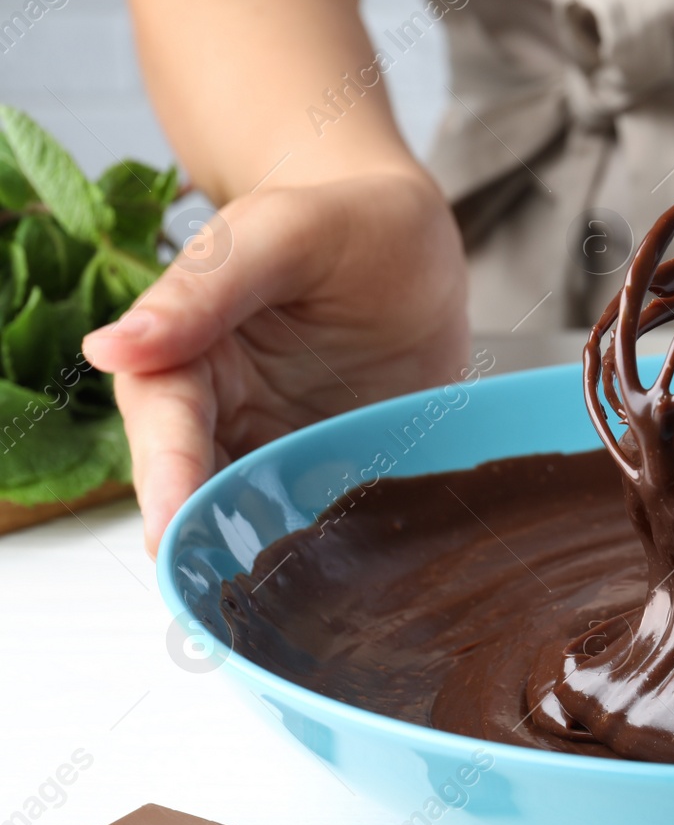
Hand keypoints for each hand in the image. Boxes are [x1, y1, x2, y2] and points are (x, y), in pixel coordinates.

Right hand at [83, 168, 468, 555]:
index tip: (166, 522)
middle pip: (197, 487)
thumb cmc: (339, 223)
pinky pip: (320, 519)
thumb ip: (206, 287)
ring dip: (264, 556)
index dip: (166, 472)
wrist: (410, 245)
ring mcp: (277, 449)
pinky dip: (327, 551)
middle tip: (220, 589)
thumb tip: (113, 346)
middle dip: (204, 537)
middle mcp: (219, 414)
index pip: (164, 421)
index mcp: (184, 353)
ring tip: (281, 601)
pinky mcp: (331, 472)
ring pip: (253, 516)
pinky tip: (345, 579)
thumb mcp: (280, 234)